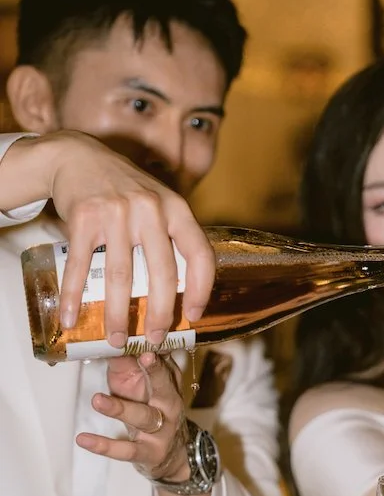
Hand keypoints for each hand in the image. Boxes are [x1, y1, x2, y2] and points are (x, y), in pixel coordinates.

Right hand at [48, 131, 214, 348]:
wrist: (78, 157)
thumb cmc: (125, 191)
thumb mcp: (159, 205)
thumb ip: (171, 239)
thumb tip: (179, 295)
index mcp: (176, 210)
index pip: (199, 255)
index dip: (201, 290)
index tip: (192, 316)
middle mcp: (151, 209)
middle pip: (161, 273)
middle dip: (159, 314)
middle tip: (154, 339)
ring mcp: (117, 212)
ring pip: (121, 276)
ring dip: (117, 314)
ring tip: (116, 339)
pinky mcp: (84, 218)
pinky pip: (80, 266)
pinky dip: (74, 296)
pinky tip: (71, 317)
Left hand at [75, 351, 189, 481]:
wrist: (171, 453)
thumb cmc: (149, 409)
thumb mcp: (139, 385)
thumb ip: (127, 364)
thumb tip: (107, 337)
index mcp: (167, 384)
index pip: (163, 363)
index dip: (156, 352)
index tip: (148, 339)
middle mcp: (170, 405)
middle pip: (164, 386)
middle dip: (155, 372)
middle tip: (144, 357)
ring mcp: (162, 430)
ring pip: (143, 417)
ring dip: (119, 408)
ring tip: (96, 399)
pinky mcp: (150, 452)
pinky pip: (127, 450)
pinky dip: (104, 446)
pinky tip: (83, 439)